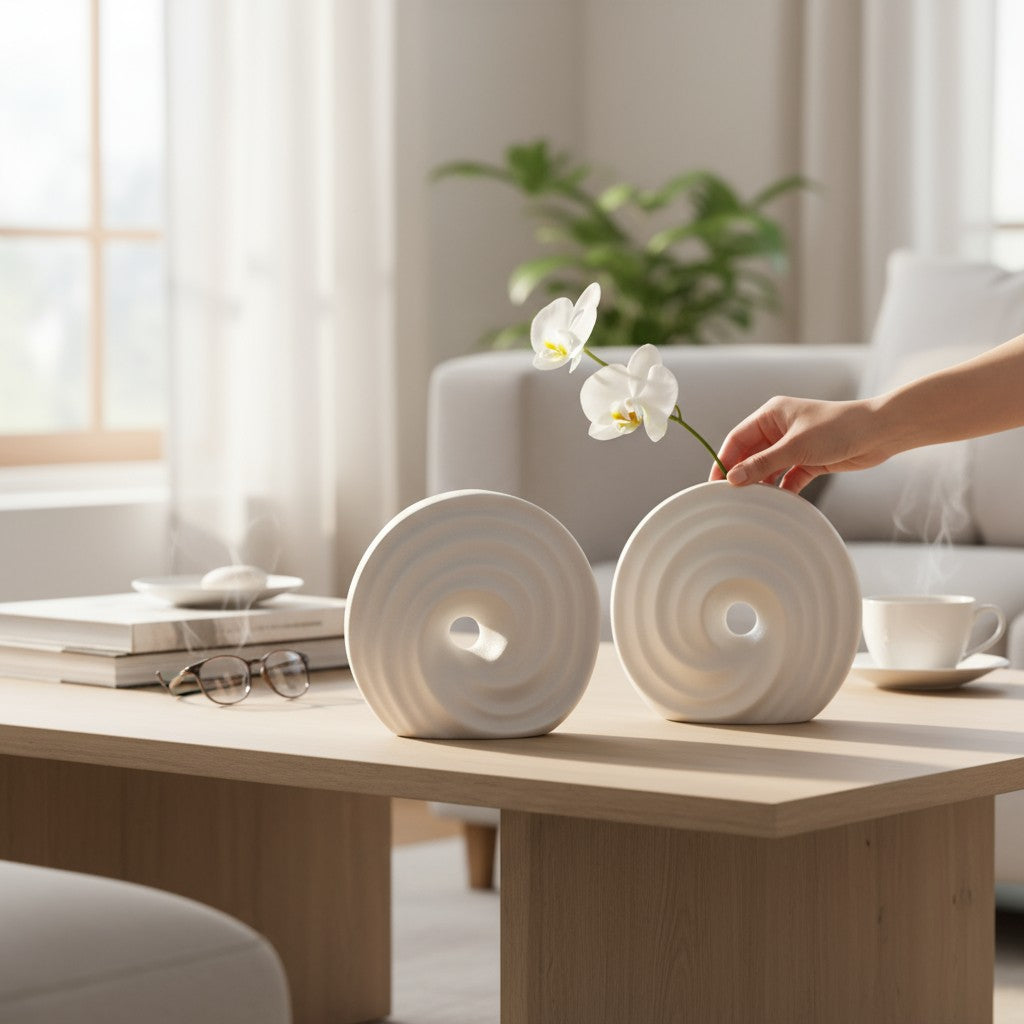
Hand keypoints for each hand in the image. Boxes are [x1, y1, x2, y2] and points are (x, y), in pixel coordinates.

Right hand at [710, 395, 892, 491]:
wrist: (880, 432)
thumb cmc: (837, 428)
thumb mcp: (795, 447)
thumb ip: (762, 464)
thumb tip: (733, 479)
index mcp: (771, 415)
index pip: (737, 439)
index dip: (724, 460)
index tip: (715, 483)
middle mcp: (780, 428)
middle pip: (751, 455)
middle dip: (742, 475)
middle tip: (729, 498)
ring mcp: (795, 445)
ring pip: (769, 468)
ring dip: (762, 484)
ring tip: (752, 503)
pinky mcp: (810, 460)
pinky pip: (788, 477)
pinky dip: (783, 489)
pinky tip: (777, 502)